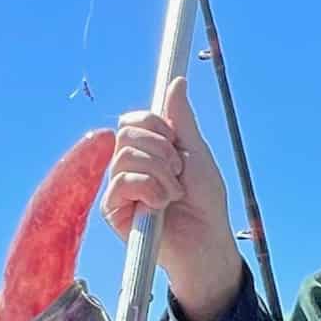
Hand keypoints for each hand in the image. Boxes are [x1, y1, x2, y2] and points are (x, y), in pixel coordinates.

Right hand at [101, 77, 244, 320]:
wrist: (207, 239)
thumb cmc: (205, 201)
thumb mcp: (196, 153)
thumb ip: (182, 120)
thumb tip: (176, 81)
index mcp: (146, 150)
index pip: (133, 119)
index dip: (156, 125)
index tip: (176, 143)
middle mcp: (128, 166)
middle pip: (126, 132)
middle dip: (161, 150)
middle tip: (178, 172)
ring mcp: (119, 188)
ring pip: (125, 156)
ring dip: (160, 172)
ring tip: (174, 193)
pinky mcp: (113, 210)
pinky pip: (122, 182)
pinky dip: (150, 189)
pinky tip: (161, 205)